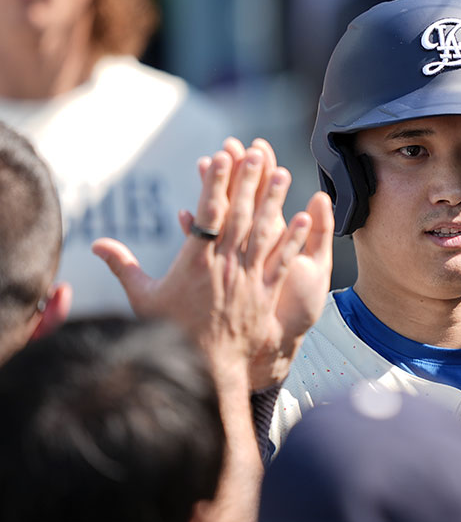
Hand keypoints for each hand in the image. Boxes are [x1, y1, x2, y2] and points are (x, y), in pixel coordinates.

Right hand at [92, 143, 333, 387]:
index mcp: (195, 262)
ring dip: (274, 201)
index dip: (216, 182)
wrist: (205, 369)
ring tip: (283, 173)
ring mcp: (248, 278)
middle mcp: (225, 265)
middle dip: (248, 181)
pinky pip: (282, 261)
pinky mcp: (265, 294)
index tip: (221, 156)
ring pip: (265, 232)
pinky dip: (294, 239)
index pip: (208, 212)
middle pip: (240, 214)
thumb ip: (123, 266)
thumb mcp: (143, 299)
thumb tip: (96, 243)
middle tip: (257, 152)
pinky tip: (303, 218)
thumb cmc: (170, 333)